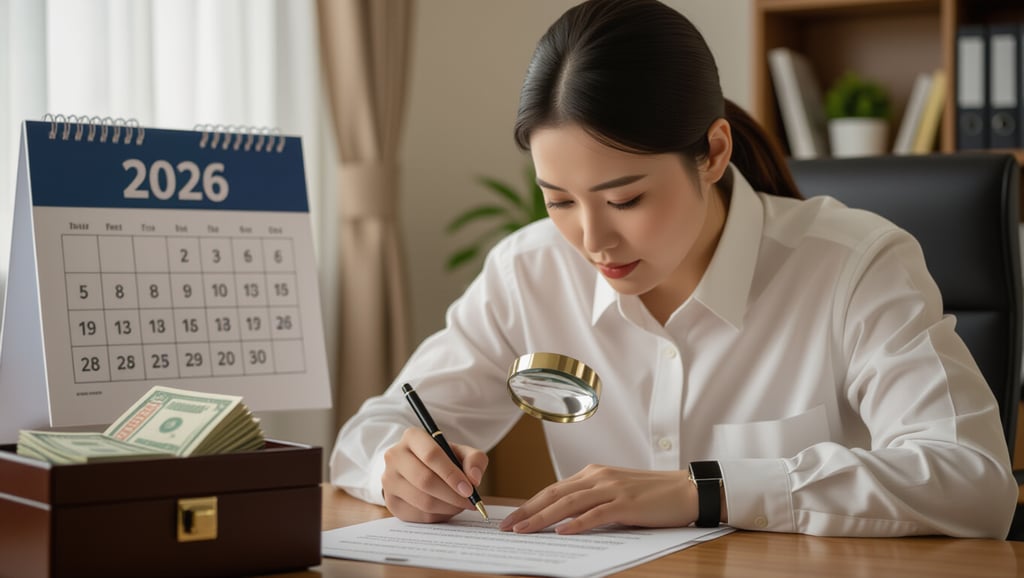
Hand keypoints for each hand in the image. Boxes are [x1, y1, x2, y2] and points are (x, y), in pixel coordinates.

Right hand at [380, 427, 488, 522]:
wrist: (418, 468)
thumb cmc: (443, 459)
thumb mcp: (461, 452)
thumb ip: (474, 460)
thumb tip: (474, 479)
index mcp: (412, 437)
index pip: (432, 455)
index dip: (452, 474)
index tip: (469, 489)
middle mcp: (395, 456)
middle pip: (425, 480)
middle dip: (452, 495)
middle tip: (470, 502)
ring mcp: (389, 480)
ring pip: (423, 501)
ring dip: (448, 507)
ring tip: (460, 505)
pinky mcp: (390, 502)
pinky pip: (418, 516)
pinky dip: (438, 516)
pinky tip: (447, 509)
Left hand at [499, 464, 696, 533]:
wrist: (685, 490)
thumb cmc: (651, 495)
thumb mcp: (615, 492)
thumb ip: (591, 500)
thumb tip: (563, 519)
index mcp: (593, 474)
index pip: (554, 489)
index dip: (530, 503)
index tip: (512, 518)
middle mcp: (598, 477)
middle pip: (554, 494)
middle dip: (528, 511)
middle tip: (508, 527)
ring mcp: (612, 489)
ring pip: (569, 503)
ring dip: (543, 517)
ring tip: (524, 530)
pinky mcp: (626, 503)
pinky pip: (596, 514)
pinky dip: (577, 523)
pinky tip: (562, 531)